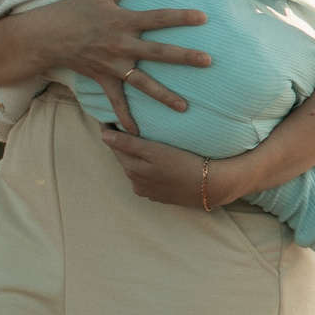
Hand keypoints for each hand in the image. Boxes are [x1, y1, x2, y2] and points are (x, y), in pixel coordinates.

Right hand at [58, 0, 211, 136]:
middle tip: (209, 61)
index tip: (204, 18)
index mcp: (124, 21)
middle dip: (185, 57)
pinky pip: (116, 100)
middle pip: (160, 52)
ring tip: (185, 107)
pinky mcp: (103, 78)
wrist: (46, 35)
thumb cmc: (74, 9)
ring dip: (164, 96)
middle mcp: (122, 44)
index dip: (181, 17)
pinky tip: (136, 132)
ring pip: (144, 83)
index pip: (159, 18)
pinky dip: (124, 117)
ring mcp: (113, 64)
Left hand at [98, 128, 237, 208]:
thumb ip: (128, 144)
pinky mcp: (161, 196)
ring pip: (135, 170)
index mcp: (133, 170)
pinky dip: (146, 169)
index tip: (108, 118)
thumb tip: (103, 136)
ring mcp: (149, 191)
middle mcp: (137, 182)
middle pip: (124, 159)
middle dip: (121, 145)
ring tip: (138, 142)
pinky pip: (147, 180)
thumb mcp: (155, 151)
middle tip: (121, 125)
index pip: (116, 147)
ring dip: (133, 157)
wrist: (211, 186)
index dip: (111, 132)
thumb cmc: (185, 163)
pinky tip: (154, 162)